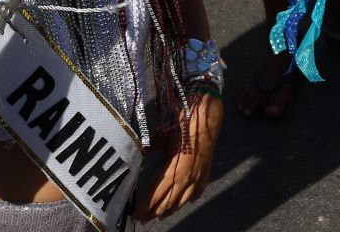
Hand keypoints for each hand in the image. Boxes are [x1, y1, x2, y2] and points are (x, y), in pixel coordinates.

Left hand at [138, 92, 221, 218]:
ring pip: (179, 203)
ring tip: (158, 216)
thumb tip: (136, 154)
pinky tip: (180, 203)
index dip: (144, 208)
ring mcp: (196, 181)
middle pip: (166, 204)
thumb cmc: (180, 127)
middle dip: (152, 213)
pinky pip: (193, 196)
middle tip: (142, 218)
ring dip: (168, 210)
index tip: (134, 215)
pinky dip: (185, 201)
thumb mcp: (159, 139)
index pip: (154, 197)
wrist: (205, 121)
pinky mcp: (204, 178)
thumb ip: (147, 151)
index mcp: (171, 173)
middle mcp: (184, 181)